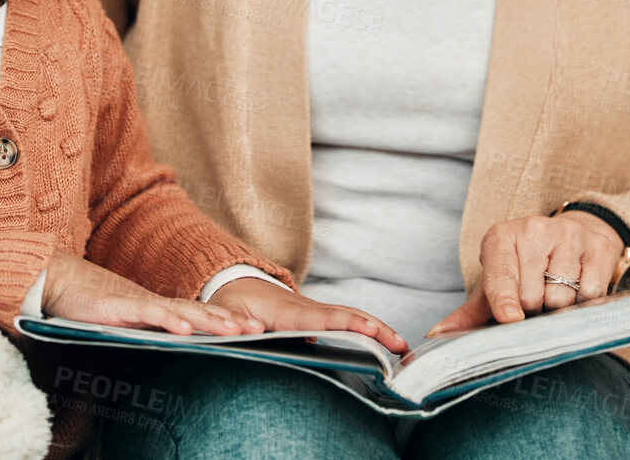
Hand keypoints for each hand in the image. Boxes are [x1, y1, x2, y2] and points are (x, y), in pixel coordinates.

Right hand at [38, 250, 264, 335]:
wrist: (56, 280)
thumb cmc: (87, 303)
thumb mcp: (122, 321)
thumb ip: (144, 331)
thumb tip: (167, 346)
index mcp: (156, 309)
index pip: (197, 316)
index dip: (225, 321)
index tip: (254, 329)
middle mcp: (152, 304)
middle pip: (198, 313)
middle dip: (230, 321)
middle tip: (260, 329)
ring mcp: (137, 303)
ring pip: (181, 313)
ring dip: (209, 321)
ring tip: (235, 330)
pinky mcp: (118, 307)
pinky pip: (148, 315)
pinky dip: (169, 321)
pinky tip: (186, 330)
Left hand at [208, 278, 409, 355]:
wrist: (236, 282)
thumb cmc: (231, 301)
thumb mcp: (226, 310)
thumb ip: (234, 321)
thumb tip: (252, 330)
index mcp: (287, 311)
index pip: (322, 318)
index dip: (346, 324)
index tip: (370, 330)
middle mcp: (306, 309)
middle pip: (347, 315)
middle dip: (375, 328)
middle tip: (401, 344)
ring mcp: (315, 311)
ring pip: (352, 316)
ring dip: (377, 328)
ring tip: (402, 347)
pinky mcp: (318, 316)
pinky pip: (347, 320)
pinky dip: (368, 328)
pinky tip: (385, 344)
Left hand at [423, 212, 622, 337]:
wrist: (572, 235)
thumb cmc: (526, 266)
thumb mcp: (496, 283)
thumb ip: (470, 312)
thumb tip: (438, 336)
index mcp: (500, 238)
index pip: (501, 274)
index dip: (504, 298)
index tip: (509, 318)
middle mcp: (533, 230)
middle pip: (532, 296)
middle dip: (534, 310)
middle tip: (536, 299)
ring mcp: (567, 235)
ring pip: (562, 297)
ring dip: (560, 308)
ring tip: (557, 292)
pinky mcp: (597, 246)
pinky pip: (591, 292)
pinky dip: (585, 302)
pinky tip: (579, 289)